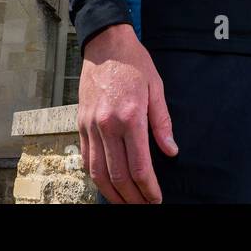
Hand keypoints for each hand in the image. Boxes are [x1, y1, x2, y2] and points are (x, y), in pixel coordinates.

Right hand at [77, 23, 177, 202]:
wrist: (105, 44)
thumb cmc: (134, 63)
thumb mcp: (157, 88)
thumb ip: (162, 122)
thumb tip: (171, 150)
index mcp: (130, 117)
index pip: (139, 166)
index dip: (148, 188)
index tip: (156, 199)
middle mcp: (107, 125)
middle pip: (118, 175)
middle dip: (132, 197)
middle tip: (144, 206)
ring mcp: (90, 125)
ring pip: (98, 172)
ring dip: (112, 193)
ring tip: (126, 203)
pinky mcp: (80, 123)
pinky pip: (86, 159)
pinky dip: (96, 177)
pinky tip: (107, 184)